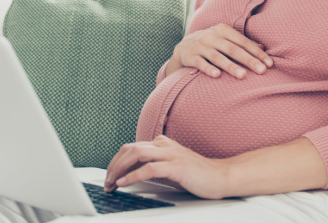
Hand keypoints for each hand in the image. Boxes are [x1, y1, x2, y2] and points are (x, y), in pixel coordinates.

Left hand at [104, 135, 230, 198]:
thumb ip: (153, 166)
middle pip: (130, 149)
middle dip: (114, 165)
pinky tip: (124, 183)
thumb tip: (131, 175)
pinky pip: (149, 168)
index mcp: (161, 144)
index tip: (109, 177)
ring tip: (112, 183)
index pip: (131, 148)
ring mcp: (170, 154)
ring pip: (136, 154)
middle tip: (107, 182)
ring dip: (120, 170)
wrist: (221, 177)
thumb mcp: (169, 168)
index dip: (116, 162)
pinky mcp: (176, 166)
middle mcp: (164, 145)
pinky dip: (133, 176)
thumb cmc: (196, 175)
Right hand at [167, 23, 272, 78]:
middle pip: (233, 49)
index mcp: (223, 30)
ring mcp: (200, 46)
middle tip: (262, 71)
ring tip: (243, 76)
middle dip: (248, 60)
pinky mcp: (191, 56)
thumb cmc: (212, 43)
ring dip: (231, 66)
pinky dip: (209, 69)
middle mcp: (211, 36)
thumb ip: (242, 43)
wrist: (184, 46)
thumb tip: (263, 48)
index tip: (269, 64)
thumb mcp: (225, 39)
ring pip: (218, 57)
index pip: (243, 41)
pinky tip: (218, 76)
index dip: (257, 53)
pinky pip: (201, 63)